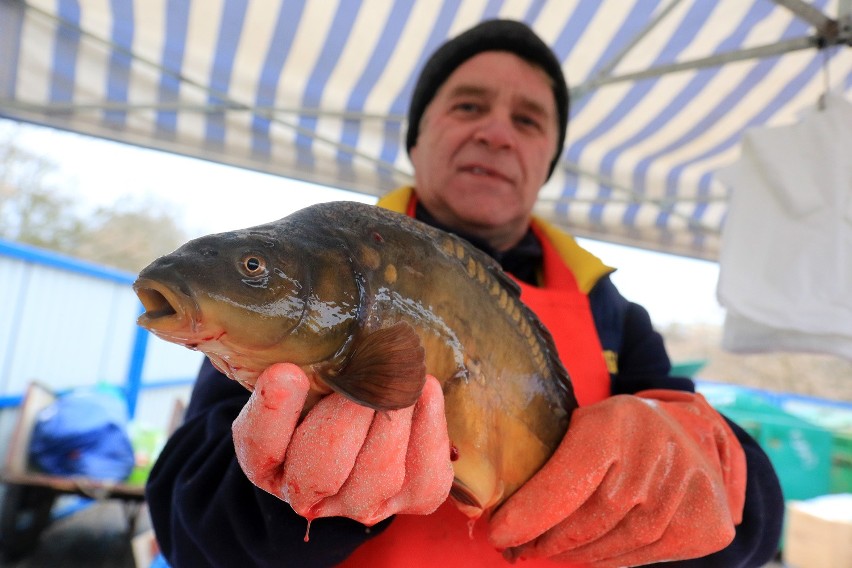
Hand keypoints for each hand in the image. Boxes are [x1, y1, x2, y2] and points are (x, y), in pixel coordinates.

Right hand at [232, 363, 453, 525]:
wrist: (370, 410)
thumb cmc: (322, 381)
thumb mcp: (294, 364)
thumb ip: (283, 349)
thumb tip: (265, 298)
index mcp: (268, 459)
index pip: (261, 445)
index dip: (274, 412)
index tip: (288, 372)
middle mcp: (310, 490)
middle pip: (320, 471)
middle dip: (346, 417)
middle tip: (365, 372)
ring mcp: (362, 501)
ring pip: (375, 479)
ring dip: (391, 422)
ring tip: (400, 376)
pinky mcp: (411, 498)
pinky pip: (425, 480)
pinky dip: (429, 431)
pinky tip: (427, 389)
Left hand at [489, 390, 746, 566]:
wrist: (691, 434)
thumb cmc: (617, 432)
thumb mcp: (583, 424)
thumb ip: (551, 456)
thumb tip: (496, 501)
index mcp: (615, 422)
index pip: (567, 480)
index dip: (530, 514)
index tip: (499, 533)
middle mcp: (656, 453)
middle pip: (590, 519)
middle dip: (545, 540)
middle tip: (515, 547)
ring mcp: (687, 490)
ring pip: (615, 544)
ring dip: (571, 556)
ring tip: (544, 551)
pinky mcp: (705, 523)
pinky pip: (642, 556)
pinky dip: (605, 561)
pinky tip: (583, 556)